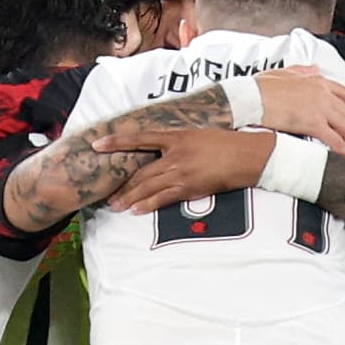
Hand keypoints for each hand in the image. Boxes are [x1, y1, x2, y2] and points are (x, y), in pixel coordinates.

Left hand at [98, 126, 274, 213]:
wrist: (247, 156)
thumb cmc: (226, 144)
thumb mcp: (198, 135)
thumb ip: (178, 142)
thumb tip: (162, 149)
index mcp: (176, 137)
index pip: (139, 138)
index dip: (117, 141)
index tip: (97, 144)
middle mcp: (175, 154)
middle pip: (141, 170)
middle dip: (122, 183)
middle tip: (106, 192)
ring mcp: (181, 172)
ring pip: (148, 186)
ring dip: (130, 197)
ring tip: (116, 205)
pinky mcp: (190, 188)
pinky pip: (164, 198)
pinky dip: (148, 204)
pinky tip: (136, 210)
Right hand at [253, 66, 344, 154]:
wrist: (250, 97)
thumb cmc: (261, 87)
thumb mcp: (284, 72)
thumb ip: (302, 70)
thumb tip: (315, 69)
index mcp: (317, 81)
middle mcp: (323, 94)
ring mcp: (319, 108)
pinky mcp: (312, 123)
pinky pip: (335, 139)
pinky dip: (343, 150)